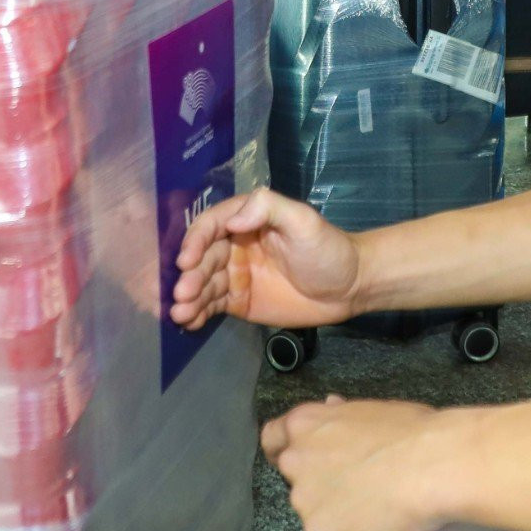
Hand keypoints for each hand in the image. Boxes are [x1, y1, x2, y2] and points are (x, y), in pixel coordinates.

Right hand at [171, 188, 361, 329]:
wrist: (350, 287)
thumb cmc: (328, 249)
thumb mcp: (303, 221)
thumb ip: (269, 208)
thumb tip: (232, 222)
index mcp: (247, 221)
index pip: (211, 226)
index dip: (195, 241)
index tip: (186, 260)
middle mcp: (235, 246)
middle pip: (203, 258)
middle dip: (189, 276)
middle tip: (181, 294)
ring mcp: (236, 275)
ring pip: (204, 284)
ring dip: (189, 298)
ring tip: (180, 314)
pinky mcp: (239, 301)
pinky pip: (212, 305)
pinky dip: (198, 313)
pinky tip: (188, 322)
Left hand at [262, 396, 445, 530]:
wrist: (434, 466)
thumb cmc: (412, 432)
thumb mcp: (370, 410)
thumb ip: (340, 416)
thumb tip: (331, 408)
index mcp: (305, 424)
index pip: (273, 438)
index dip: (285, 449)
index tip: (301, 458)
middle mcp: (295, 461)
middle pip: (292, 476)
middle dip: (314, 480)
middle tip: (348, 485)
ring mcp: (304, 499)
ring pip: (311, 507)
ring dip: (331, 508)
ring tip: (369, 505)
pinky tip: (372, 523)